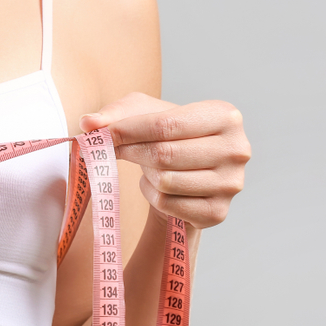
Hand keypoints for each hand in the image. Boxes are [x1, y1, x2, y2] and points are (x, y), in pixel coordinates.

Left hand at [79, 92, 250, 229]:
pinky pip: (168, 204)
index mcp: (226, 116)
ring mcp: (231, 184)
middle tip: (112, 150)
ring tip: (150, 167)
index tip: (100, 133)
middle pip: (165, 154)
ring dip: (146, 175)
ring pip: (166, 181)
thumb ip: (115, 113)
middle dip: (131, 152)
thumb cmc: (167, 135)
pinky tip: (161, 186)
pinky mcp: (218, 213)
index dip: (128, 129)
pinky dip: (154, 195)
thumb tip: (88, 123)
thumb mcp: (144, 112)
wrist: (189, 172)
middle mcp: (237, 149)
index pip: (167, 124)